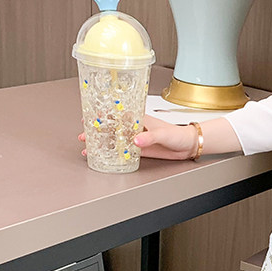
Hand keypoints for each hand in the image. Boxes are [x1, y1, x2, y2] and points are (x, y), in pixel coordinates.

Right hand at [78, 116, 196, 160]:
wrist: (187, 146)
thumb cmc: (178, 134)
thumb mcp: (162, 134)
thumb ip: (149, 137)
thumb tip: (136, 141)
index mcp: (139, 118)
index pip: (117, 114)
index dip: (102, 114)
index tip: (89, 116)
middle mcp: (135, 128)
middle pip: (112, 128)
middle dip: (97, 131)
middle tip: (84, 134)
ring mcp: (136, 139)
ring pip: (115, 140)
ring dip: (102, 143)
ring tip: (88, 148)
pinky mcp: (140, 151)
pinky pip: (123, 152)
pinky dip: (113, 153)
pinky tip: (104, 156)